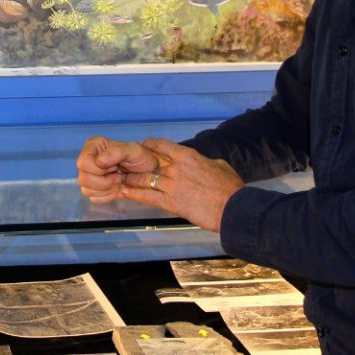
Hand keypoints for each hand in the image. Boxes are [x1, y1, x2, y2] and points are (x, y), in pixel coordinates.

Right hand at [76, 136, 160, 204]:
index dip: (98, 169)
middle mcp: (89, 160)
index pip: (83, 162)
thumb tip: (99, 161)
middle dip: (104, 181)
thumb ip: (116, 153)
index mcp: (94, 146)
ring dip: (106, 189)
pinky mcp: (94, 189)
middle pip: (83, 178)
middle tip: (119, 176)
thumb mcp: (133, 150)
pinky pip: (94, 199)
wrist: (149, 172)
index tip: (115, 167)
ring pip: (86, 190)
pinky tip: (116, 188)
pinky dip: (107, 196)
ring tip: (118, 181)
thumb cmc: (141, 158)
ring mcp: (90, 175)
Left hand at [114, 138, 244, 232]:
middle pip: (148, 163)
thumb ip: (206, 162)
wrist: (233, 208)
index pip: (161, 145)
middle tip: (124, 165)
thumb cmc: (230, 188)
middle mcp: (176, 168)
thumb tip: (204, 162)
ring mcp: (172, 185)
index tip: (141, 147)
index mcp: (188, 156)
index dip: (148, 145)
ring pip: (144, 179)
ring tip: (121, 179)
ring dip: (131, 179)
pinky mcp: (171, 202)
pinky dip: (134, 194)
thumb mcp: (220, 166)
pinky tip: (125, 192)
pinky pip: (147, 197)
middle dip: (135, 164)